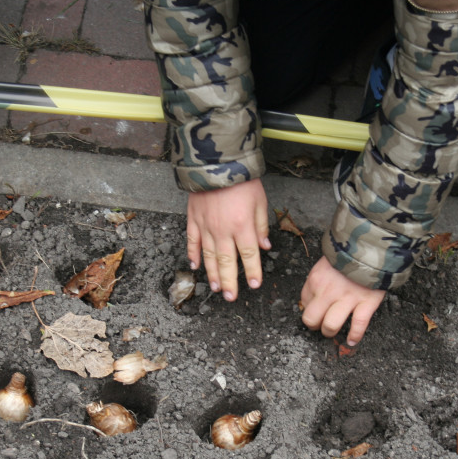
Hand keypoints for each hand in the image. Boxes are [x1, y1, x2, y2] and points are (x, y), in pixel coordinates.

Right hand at [186, 179, 271, 300]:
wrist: (216, 161)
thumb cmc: (241, 180)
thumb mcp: (260, 200)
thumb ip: (261, 225)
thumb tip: (264, 246)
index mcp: (242, 225)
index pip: (248, 255)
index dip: (252, 271)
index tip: (254, 285)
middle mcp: (223, 230)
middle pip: (226, 262)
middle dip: (230, 281)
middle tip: (231, 297)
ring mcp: (206, 226)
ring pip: (209, 256)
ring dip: (212, 274)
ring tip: (216, 288)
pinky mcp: (193, 219)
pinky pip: (192, 241)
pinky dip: (193, 255)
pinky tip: (195, 266)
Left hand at [300, 257, 384, 345]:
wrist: (372, 246)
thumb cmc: (347, 255)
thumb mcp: (325, 264)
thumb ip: (318, 281)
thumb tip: (311, 301)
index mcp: (316, 279)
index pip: (304, 303)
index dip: (309, 309)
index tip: (316, 310)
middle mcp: (329, 291)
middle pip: (311, 319)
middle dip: (314, 326)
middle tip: (320, 325)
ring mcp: (348, 297)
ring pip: (331, 325)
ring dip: (330, 332)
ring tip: (333, 331)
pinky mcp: (366, 302)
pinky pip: (358, 325)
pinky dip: (355, 336)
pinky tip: (351, 340)